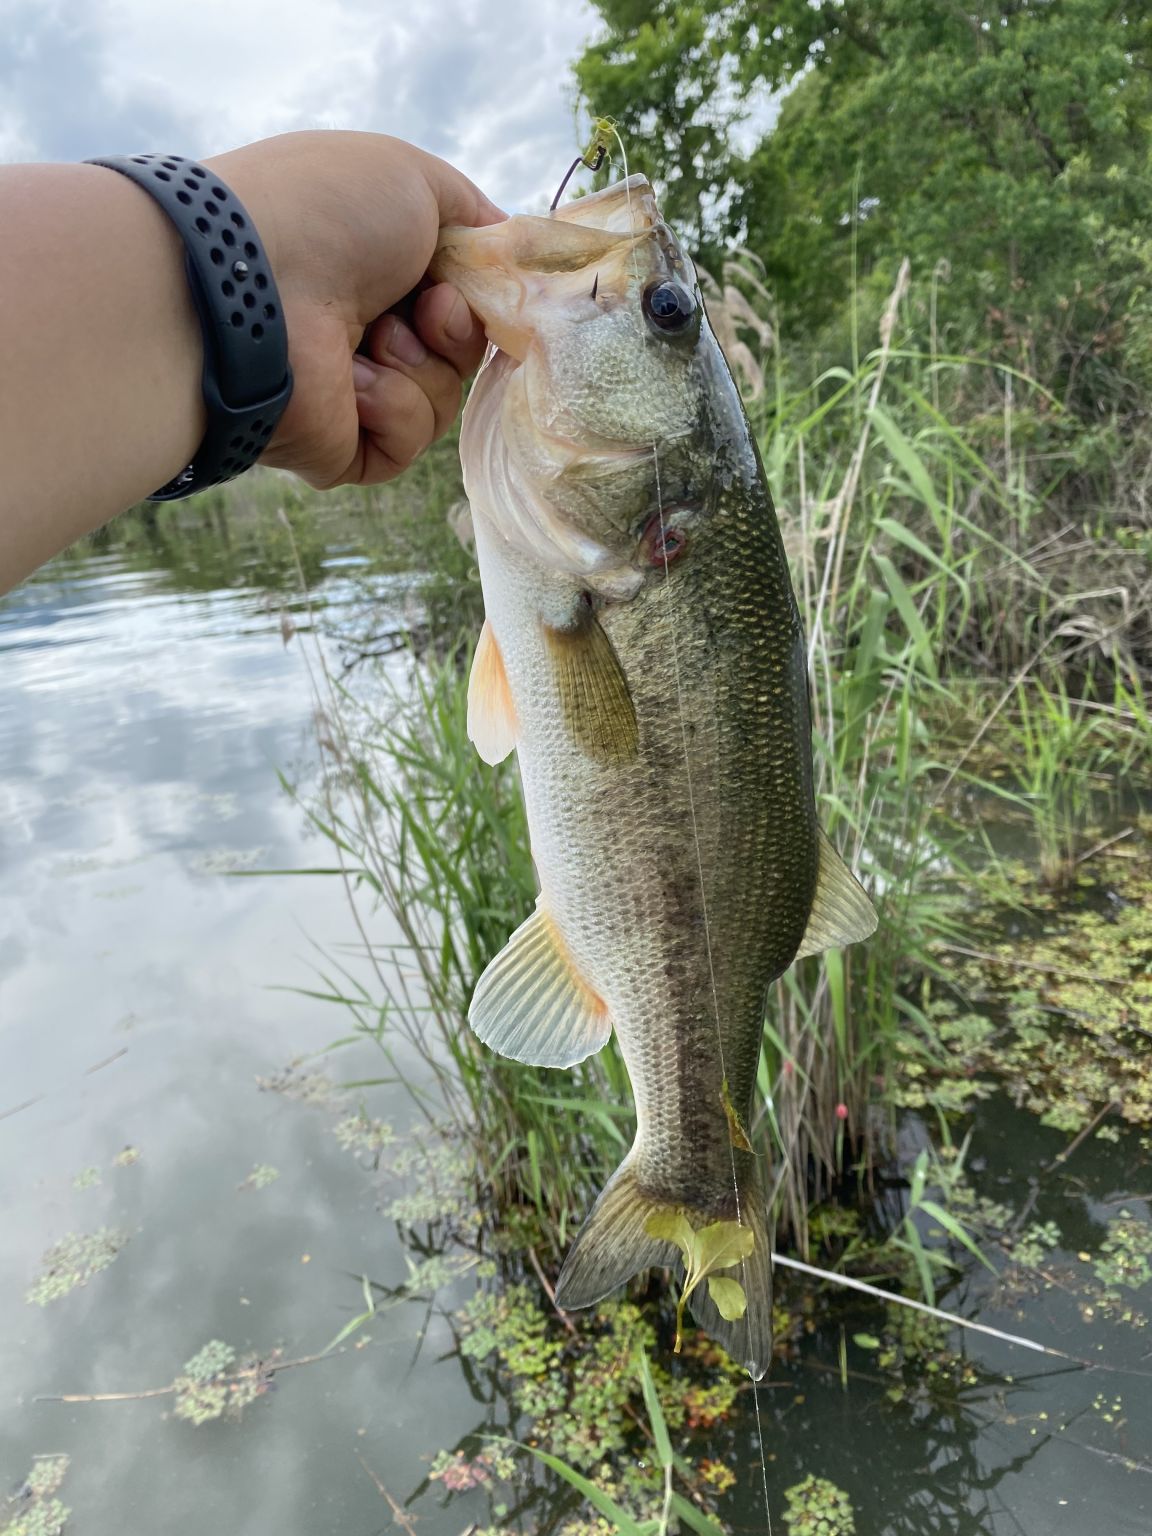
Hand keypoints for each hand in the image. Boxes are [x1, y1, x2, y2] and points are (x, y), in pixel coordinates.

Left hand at [205, 132, 503, 487]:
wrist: (257, 287)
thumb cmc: (328, 215)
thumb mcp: (417, 180)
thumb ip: (474, 217)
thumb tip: (506, 251)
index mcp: (369, 270)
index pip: (455, 299)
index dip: (476, 294)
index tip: (475, 280)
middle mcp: (356, 330)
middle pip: (457, 354)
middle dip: (456, 330)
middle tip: (427, 308)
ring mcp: (347, 393)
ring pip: (441, 401)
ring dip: (421, 366)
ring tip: (373, 338)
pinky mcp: (343, 449)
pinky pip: (408, 444)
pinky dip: (395, 408)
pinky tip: (354, 382)